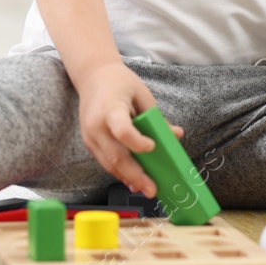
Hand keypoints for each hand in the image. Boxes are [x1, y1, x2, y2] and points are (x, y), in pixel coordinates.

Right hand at [76, 61, 184, 198]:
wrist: (92, 76)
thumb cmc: (119, 83)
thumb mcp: (142, 94)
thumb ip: (157, 118)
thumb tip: (176, 135)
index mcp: (110, 108)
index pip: (122, 130)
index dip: (137, 142)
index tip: (152, 147)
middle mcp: (96, 125)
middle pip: (115, 155)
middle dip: (135, 175)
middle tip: (152, 189)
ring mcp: (89, 136)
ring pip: (109, 164)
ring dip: (127, 178)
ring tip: (145, 189)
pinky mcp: (89, 143)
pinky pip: (105, 161)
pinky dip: (119, 172)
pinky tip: (133, 180)